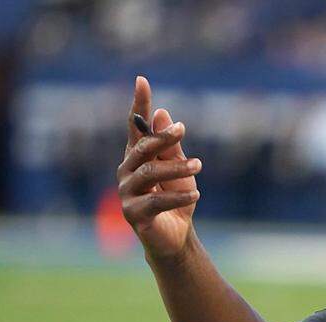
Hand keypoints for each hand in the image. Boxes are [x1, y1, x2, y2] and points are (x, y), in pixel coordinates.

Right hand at [116, 76, 202, 258]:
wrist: (177, 236)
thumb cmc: (176, 198)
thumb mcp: (179, 170)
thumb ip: (171, 147)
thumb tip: (162, 114)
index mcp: (137, 157)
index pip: (136, 127)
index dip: (138, 104)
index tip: (142, 80)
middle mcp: (127, 172)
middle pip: (142, 148)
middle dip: (161, 137)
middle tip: (182, 129)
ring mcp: (127, 193)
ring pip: (150, 173)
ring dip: (176, 168)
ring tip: (199, 166)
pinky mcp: (133, 214)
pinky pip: (156, 202)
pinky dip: (177, 197)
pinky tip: (196, 195)